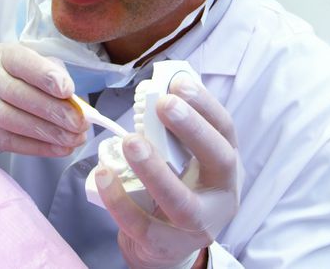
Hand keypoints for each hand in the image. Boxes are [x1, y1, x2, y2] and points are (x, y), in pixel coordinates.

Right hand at [0, 43, 87, 155]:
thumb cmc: (13, 81)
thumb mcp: (31, 66)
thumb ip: (52, 74)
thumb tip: (73, 100)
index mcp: (1, 55)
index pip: (23, 62)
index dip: (46, 76)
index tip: (68, 91)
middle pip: (21, 95)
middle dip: (56, 111)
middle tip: (80, 123)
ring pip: (17, 122)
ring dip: (51, 133)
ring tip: (74, 138)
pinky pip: (13, 142)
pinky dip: (40, 148)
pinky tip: (60, 148)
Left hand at [94, 76, 240, 268]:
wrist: (166, 246)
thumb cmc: (177, 188)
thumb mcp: (186, 160)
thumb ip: (177, 129)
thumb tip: (161, 84)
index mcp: (226, 166)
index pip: (225, 130)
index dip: (205, 105)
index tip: (178, 83)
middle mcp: (221, 195)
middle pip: (218, 161)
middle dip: (193, 130)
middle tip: (163, 104)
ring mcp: (197, 226)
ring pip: (181, 202)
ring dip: (155, 170)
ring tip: (130, 141)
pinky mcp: (167, 246)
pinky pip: (143, 225)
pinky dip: (120, 201)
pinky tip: (103, 175)